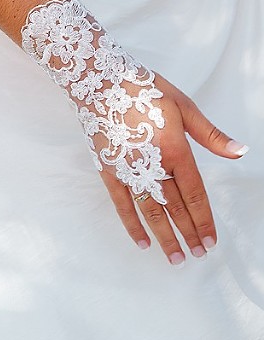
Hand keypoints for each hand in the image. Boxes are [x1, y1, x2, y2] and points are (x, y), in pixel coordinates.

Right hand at [20, 0, 248, 265]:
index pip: (194, 194)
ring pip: (150, 211)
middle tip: (197, 256)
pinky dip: (131, 224)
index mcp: (174, 149)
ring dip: (164, 236)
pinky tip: (142, 241)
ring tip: (174, 258)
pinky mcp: (108, 170)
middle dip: (187, 234)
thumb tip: (239, 152)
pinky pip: (121, 203)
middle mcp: (151, 165)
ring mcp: (127, 170)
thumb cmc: (143, 88)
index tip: (211, 241)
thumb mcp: (183, 106)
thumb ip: (210, 134)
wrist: (99, 81)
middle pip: (174, 208)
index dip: (204, 220)